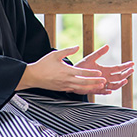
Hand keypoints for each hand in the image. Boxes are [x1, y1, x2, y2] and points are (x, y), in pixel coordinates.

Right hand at [17, 44, 133, 94]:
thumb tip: (77, 46)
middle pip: (83, 82)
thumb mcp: (55, 54)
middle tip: (104, 81)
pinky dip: (82, 90)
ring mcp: (64, 86)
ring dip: (90, 87)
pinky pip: (74, 90)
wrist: (33, 76)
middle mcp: (66, 80)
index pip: (82, 73)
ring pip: (80, 88)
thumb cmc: (43, 64)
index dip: (92, 73)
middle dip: (94, 82)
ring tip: (99, 87)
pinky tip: (87, 89)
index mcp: (66, 71)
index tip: (100, 73)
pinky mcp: (62, 89)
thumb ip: (68, 50)